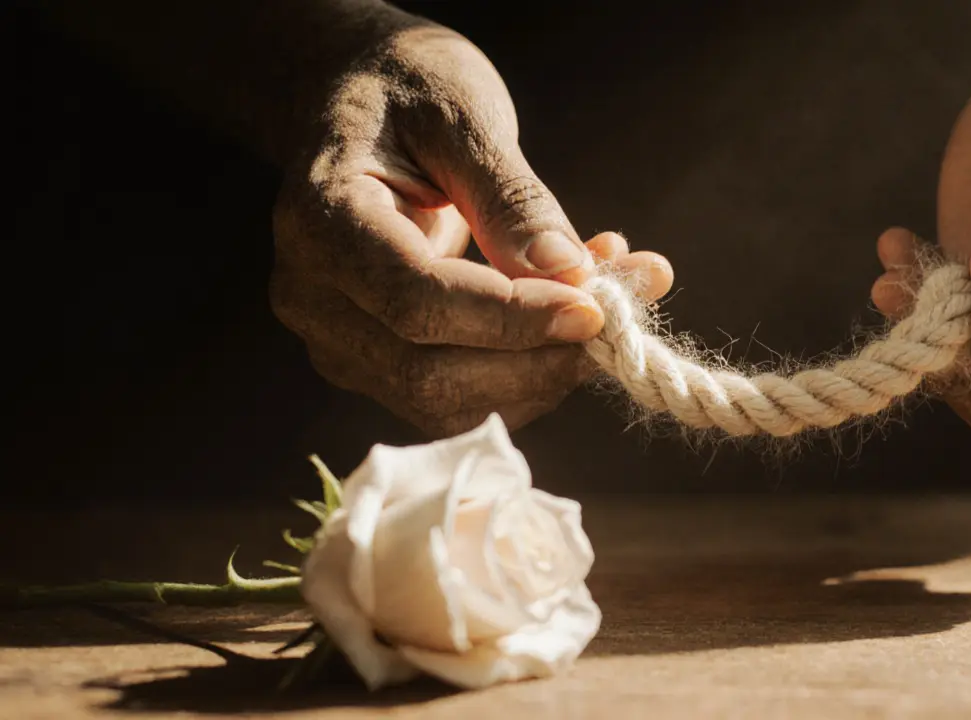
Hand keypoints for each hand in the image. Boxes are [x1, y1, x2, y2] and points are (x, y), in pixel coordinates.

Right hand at [269, 25, 672, 437]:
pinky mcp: (375, 366)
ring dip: (545, 370)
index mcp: (322, 224)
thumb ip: (511, 196)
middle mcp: (313, 300)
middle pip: (430, 375)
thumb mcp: (463, 114)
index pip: (417, 301)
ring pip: (449, 403)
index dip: (512, 317)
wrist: (355, 106)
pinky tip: (570, 315)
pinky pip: (458, 398)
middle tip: (624, 306)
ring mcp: (338, 343)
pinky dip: (528, 372)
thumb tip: (566, 272)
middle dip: (540, 357)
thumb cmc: (408, 92)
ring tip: (609, 296)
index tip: (596, 305)